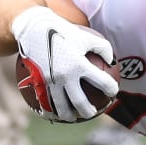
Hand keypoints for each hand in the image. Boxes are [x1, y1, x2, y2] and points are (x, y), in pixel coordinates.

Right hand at [12, 6, 118, 121]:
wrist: (32, 27)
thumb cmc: (63, 30)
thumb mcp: (86, 36)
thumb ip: (103, 48)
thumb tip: (112, 61)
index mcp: (79, 64)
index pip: (102, 82)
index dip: (111, 89)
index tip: (112, 92)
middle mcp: (65, 76)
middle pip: (80, 102)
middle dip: (89, 111)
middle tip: (93, 113)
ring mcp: (49, 81)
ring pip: (61, 107)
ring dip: (69, 115)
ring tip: (73, 117)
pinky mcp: (37, 82)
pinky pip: (44, 102)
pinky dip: (49, 111)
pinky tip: (52, 114)